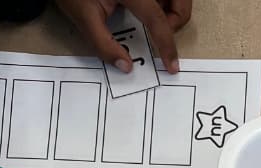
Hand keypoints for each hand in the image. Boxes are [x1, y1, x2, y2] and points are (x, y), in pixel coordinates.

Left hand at [55, 0, 191, 74]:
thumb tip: (125, 66)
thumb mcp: (83, 16)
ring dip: (172, 9)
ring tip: (154, 21)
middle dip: (177, 19)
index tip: (172, 66)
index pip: (158, 19)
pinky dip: (163, 1)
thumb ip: (103, 44)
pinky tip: (148, 8)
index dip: (167, 46)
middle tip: (162, 34)